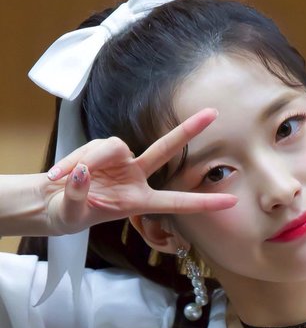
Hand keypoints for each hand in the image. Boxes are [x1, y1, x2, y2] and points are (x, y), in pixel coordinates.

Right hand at [44, 108, 236, 234]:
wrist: (51, 202)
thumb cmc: (66, 215)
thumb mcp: (69, 214)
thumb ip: (77, 195)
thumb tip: (80, 172)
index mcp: (137, 202)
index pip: (176, 203)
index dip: (203, 203)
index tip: (232, 201)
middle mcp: (134, 178)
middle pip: (165, 150)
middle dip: (187, 131)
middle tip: (213, 113)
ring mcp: (119, 162)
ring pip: (112, 147)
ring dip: (90, 160)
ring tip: (64, 178)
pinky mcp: (100, 151)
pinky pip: (92, 148)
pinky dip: (74, 160)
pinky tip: (59, 175)